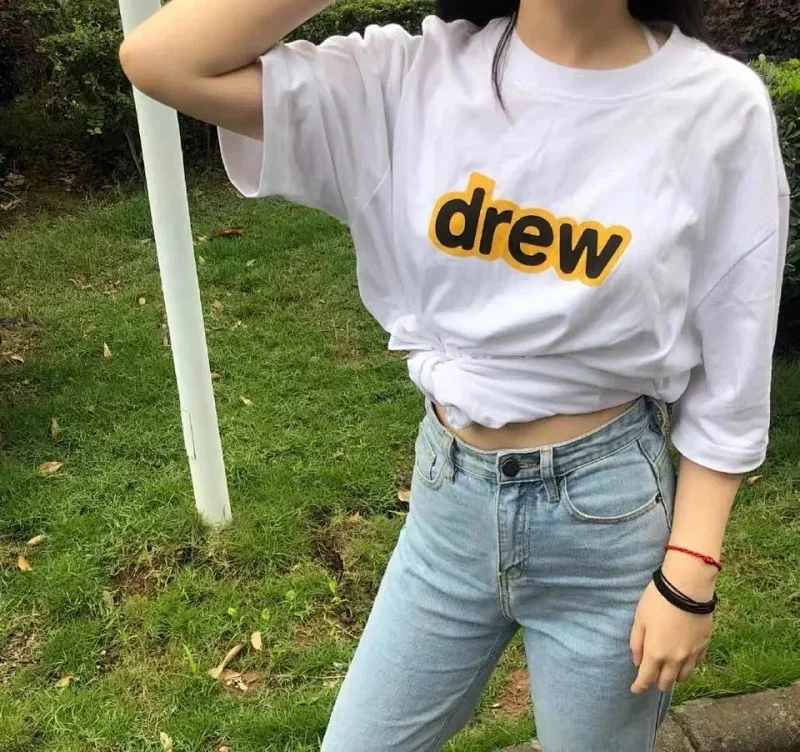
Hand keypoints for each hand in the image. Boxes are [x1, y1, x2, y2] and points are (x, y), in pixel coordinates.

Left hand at [629, 553, 715, 692]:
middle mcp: (675, 659)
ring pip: (683, 676)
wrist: (687, 589)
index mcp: (656, 653)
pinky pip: (696, 664)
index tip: (635, 689)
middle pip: (666, 681)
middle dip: (656, 682)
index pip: (646, 678)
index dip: (639, 686)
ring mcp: (692, 653)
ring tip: (667, 673)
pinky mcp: (704, 645)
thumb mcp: (639, 619)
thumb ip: (637, 643)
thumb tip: (637, 662)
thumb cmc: (657, 601)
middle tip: (650, 679)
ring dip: (673, 677)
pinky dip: (688, 666)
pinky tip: (684, 661)